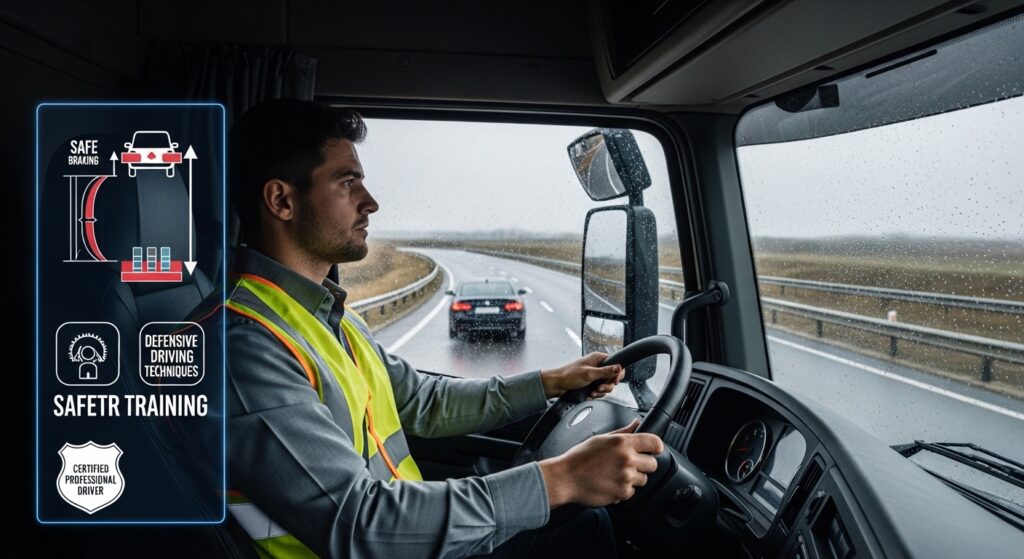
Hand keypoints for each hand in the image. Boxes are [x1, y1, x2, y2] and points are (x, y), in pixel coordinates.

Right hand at [538, 419, 662, 507]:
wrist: (566, 478)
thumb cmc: (580, 458)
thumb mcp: (601, 438)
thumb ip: (623, 432)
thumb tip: (636, 423)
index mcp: (623, 443)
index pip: (655, 442)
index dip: (655, 447)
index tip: (652, 450)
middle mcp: (627, 459)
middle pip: (653, 464)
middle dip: (643, 464)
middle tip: (628, 464)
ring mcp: (626, 477)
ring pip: (643, 479)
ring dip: (633, 478)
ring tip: (615, 474)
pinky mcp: (622, 493)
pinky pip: (632, 492)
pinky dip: (623, 489)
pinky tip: (610, 483)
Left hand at [540, 352, 624, 398]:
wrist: (557, 385)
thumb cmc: (568, 375)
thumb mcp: (589, 374)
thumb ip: (605, 371)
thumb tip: (618, 367)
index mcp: (597, 358)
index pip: (615, 363)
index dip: (617, 373)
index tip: (614, 381)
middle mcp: (597, 366)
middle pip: (612, 377)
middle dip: (607, 385)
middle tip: (600, 387)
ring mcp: (595, 375)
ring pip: (606, 385)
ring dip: (601, 391)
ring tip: (593, 391)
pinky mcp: (592, 383)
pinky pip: (600, 390)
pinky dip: (596, 394)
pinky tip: (590, 393)